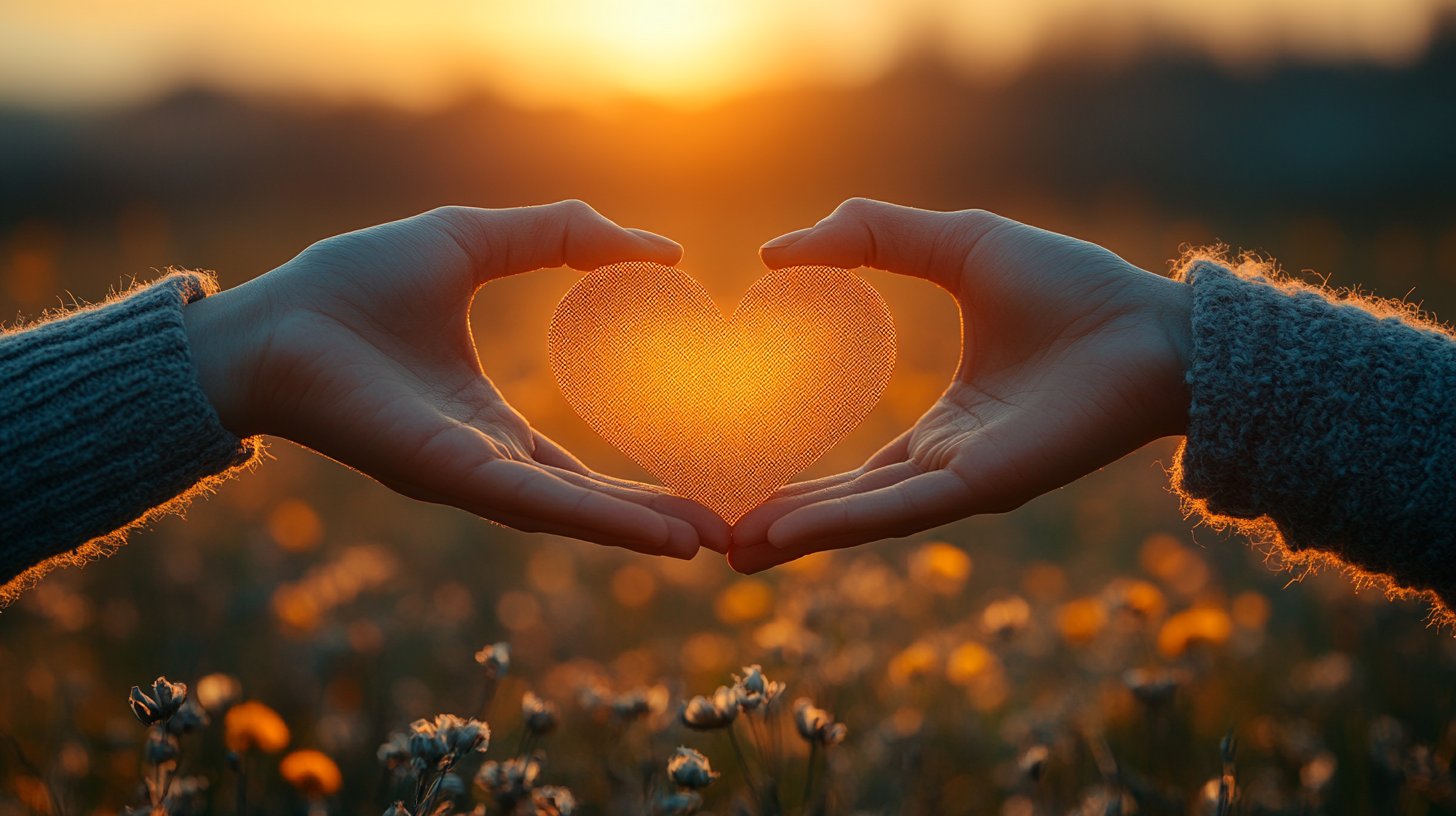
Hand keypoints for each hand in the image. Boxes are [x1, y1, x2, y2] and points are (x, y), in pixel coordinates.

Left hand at [184, 201, 728, 558]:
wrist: (271, 317)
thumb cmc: (352, 283)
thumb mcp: (475, 239)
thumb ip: (561, 236)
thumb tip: (661, 248)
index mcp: (486, 421)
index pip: (576, 464)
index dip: (640, 474)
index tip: (702, 474)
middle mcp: (483, 462)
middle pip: (586, 503)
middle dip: (655, 518)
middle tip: (727, 525)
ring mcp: (468, 476)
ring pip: (572, 514)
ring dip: (642, 530)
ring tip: (711, 538)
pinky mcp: (452, 476)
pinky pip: (540, 504)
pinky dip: (603, 521)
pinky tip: (659, 532)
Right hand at [730, 198, 1191, 572]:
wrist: (1155, 323)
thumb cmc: (1074, 287)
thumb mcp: (956, 243)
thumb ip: (872, 235)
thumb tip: (776, 253)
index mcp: (947, 425)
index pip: (857, 465)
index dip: (795, 476)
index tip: (736, 478)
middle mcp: (951, 464)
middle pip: (849, 504)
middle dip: (783, 523)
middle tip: (715, 535)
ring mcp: (966, 480)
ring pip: (864, 515)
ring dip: (797, 534)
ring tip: (731, 547)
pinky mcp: (985, 485)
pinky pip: (899, 506)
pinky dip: (838, 523)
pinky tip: (783, 532)